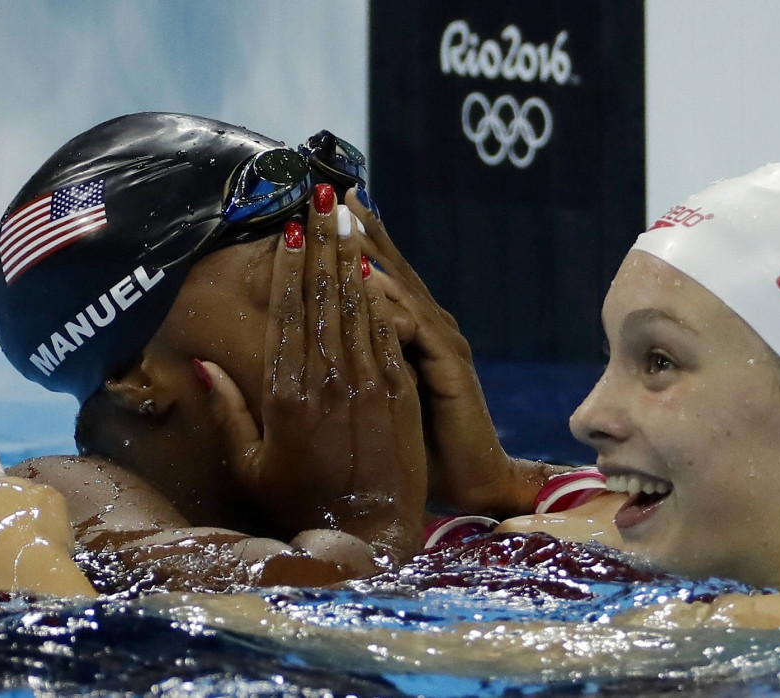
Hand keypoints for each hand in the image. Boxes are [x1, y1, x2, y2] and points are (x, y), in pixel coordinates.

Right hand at [201, 186, 426, 564]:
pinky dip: (382, 298)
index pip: (287, 314)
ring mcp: (368, 385)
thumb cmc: (300, 501)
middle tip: (323, 198)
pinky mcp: (400, 393)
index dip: (289, 267)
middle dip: (323, 242)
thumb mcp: (249, 464)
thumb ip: (227, 411)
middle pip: (323, 297)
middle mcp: (327, 381)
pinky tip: (377, 268)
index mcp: (285, 396)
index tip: (290, 229)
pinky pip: (388, 335)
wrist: (369, 531)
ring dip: (352, 257)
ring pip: (357, 307)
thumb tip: (203, 360)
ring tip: (348, 216)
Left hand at [346, 189, 562, 514]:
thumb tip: (308, 339)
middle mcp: (425, 327)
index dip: (348, 241)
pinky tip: (364, 282)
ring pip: (399, 287)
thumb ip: (352, 365)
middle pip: (386, 266)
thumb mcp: (376, 398)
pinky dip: (389, 303)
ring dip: (371, 253)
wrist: (471, 480)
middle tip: (329, 192)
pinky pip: (414, 325)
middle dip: (356, 230)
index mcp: (405, 332)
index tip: (318, 209)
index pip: (371, 276)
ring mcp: (440, 342)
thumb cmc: (418, 447)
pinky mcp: (450, 364)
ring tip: (342, 221)